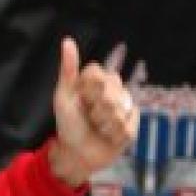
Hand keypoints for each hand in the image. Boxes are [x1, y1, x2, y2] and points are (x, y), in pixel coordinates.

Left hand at [49, 37, 138, 186]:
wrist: (77, 154)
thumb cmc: (67, 125)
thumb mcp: (63, 97)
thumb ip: (68, 70)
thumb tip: (67, 41)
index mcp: (96, 81)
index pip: (99, 73)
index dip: (89, 89)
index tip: (81, 100)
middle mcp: (113, 90)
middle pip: (113, 89)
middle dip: (97, 108)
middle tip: (90, 117)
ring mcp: (125, 106)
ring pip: (122, 107)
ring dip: (105, 123)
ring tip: (98, 128)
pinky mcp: (133, 123)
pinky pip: (129, 124)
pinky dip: (115, 134)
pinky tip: (108, 137)